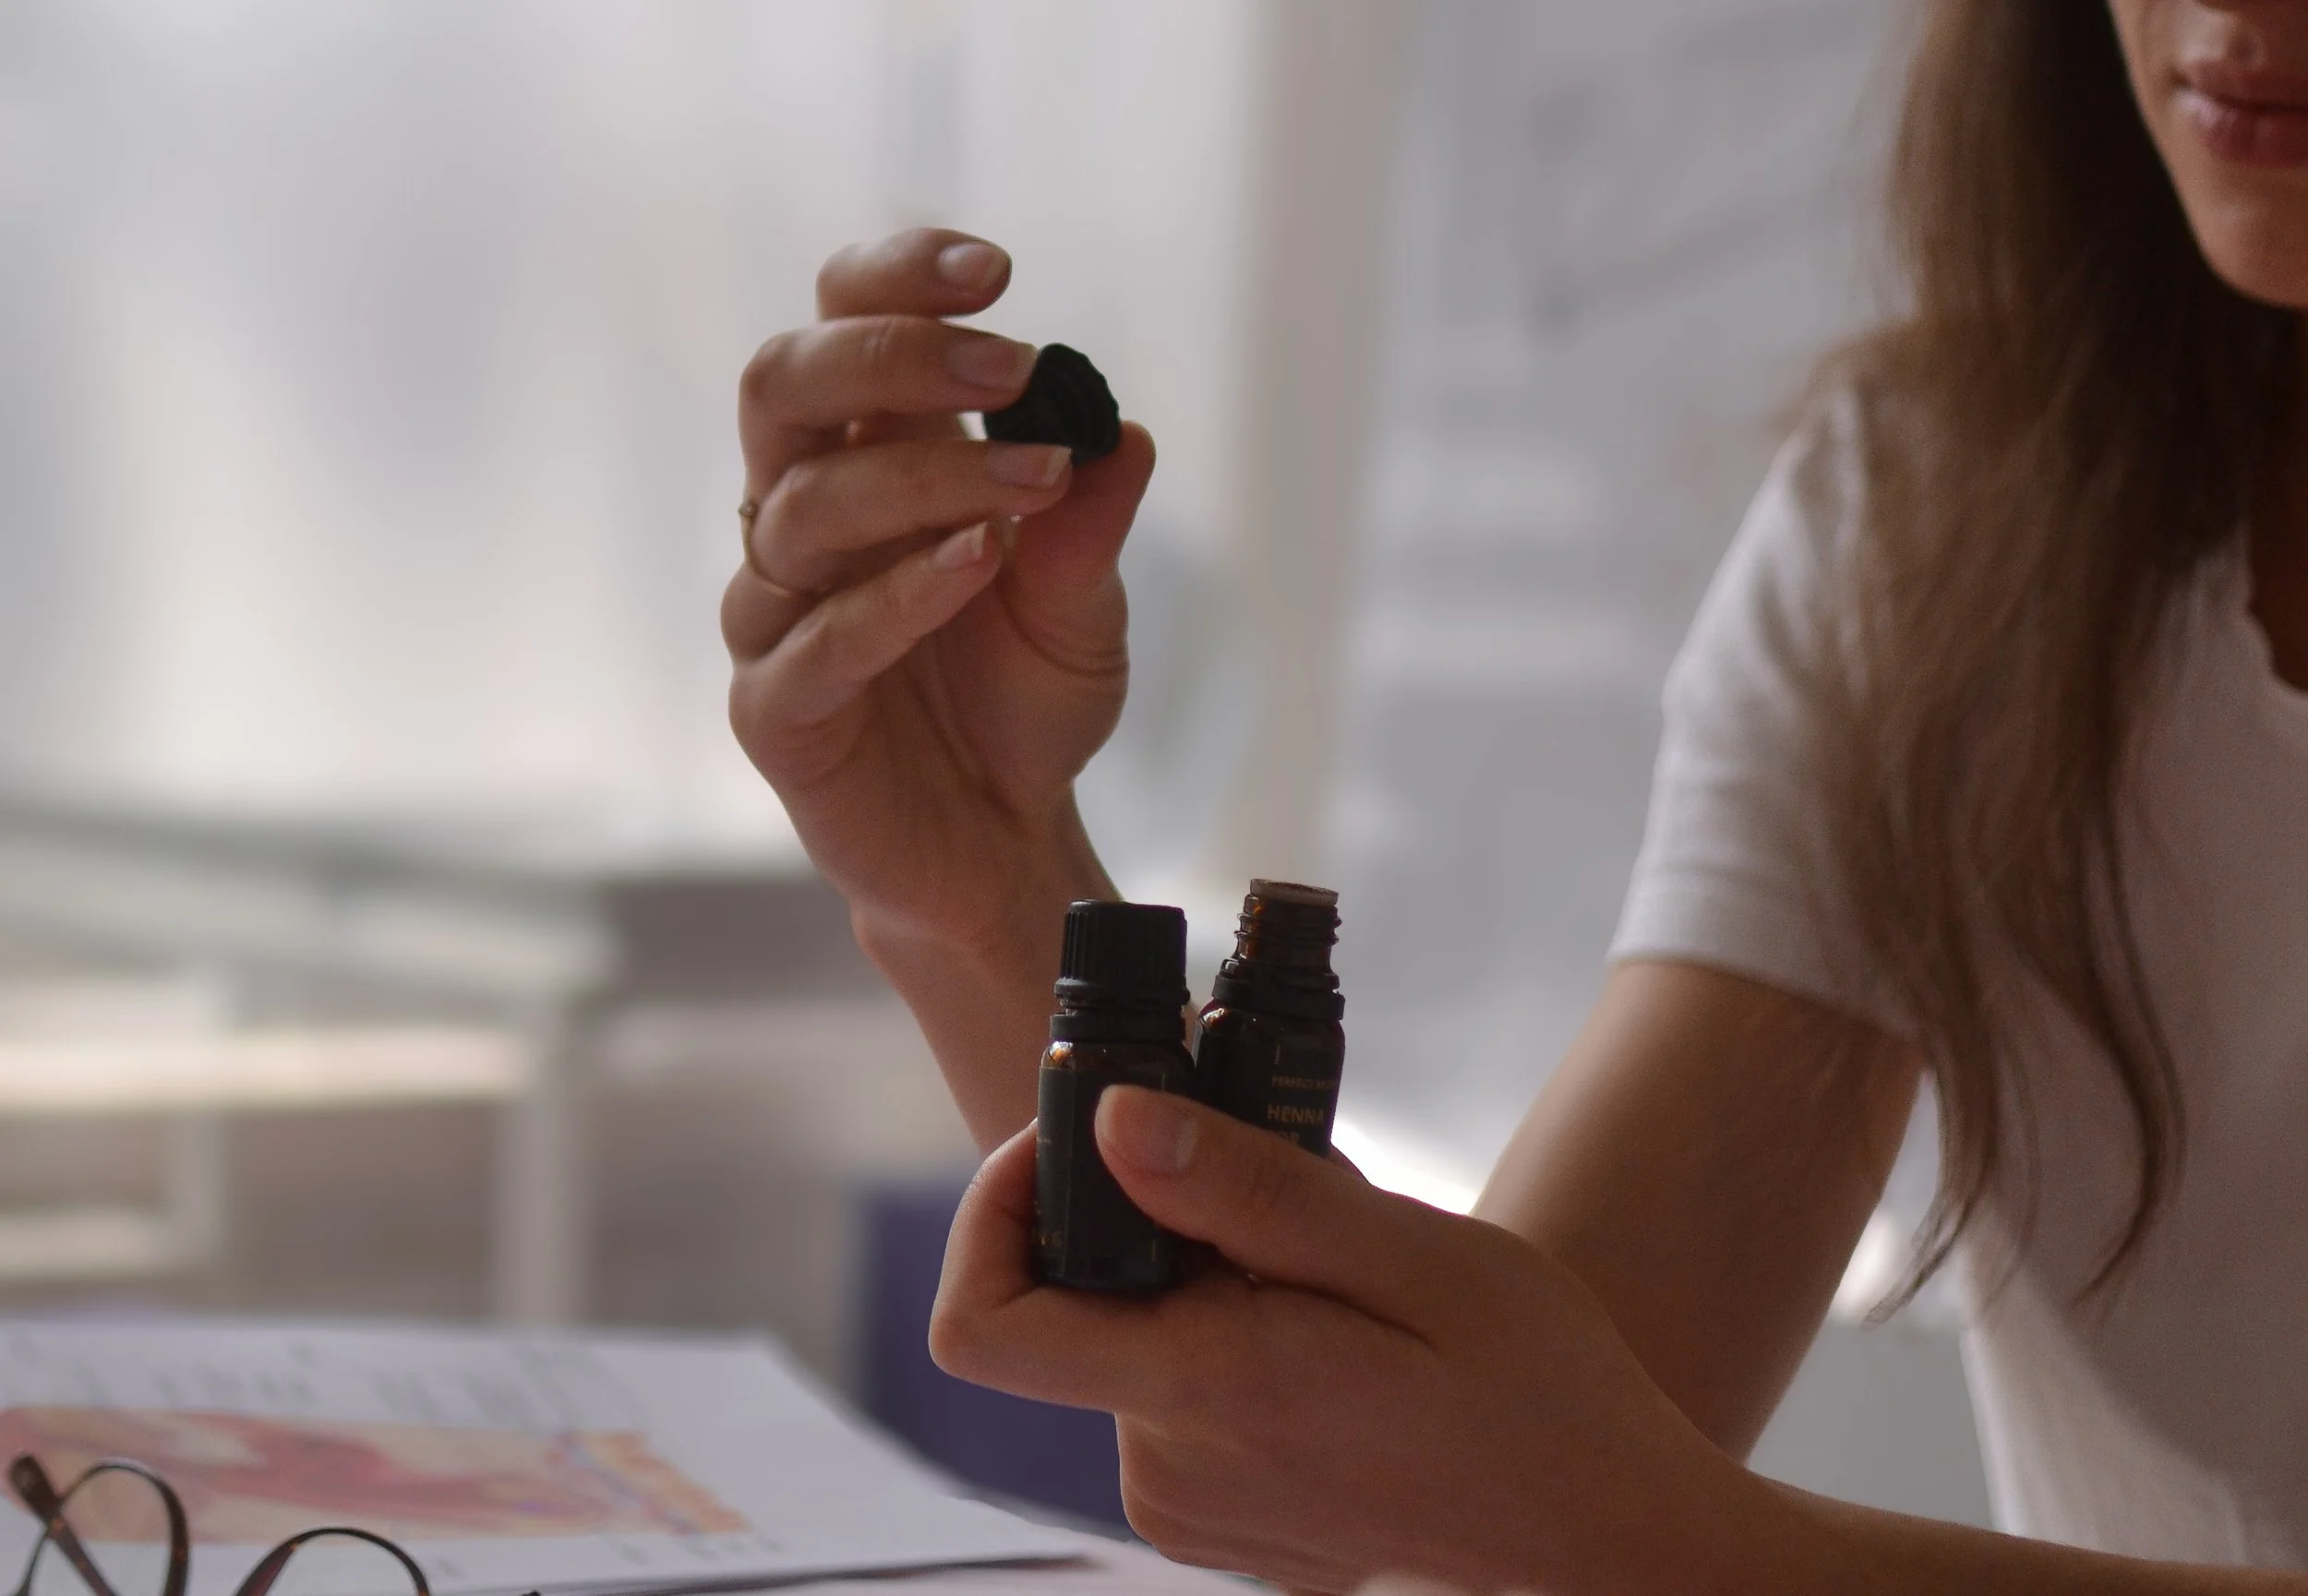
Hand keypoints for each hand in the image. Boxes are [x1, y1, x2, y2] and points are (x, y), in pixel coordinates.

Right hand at [725, 229, 1155, 955]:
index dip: (896, 279)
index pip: (840, 323)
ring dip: (927, 478)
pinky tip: (978, 564)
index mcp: (870, 460)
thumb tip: (1122, 433)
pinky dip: (898, 593)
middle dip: (890, 352)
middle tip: (1010, 365)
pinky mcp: (776, 710)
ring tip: (1036, 486)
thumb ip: (1089, 524)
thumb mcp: (1087, 608)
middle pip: (783, 384)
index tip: (996, 271)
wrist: (1001, 843)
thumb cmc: (1025, 704)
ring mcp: (777, 613)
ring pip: (803, 507)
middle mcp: (805, 519)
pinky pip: (811, 640)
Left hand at [929, 1090, 1765, 1595]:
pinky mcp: (1215, 1516)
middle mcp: (1167, 1467)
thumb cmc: (1541, 1401)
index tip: (1082, 1136)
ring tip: (1336, 1273)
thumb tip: (1110, 1123)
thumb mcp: (1416, 1259)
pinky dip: (1229, 1333)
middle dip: (1157, 1216)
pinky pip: (1176, 1391)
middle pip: (1075, 1302)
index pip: (982, 1323)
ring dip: (1205, 1274)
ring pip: (1134, 1335)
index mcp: (1205, 1394)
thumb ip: (1250, 1190)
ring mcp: (1188, 1504)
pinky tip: (1334, 1333)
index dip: (995, 1211)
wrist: (1607, 1548)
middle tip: (1285, 1188)